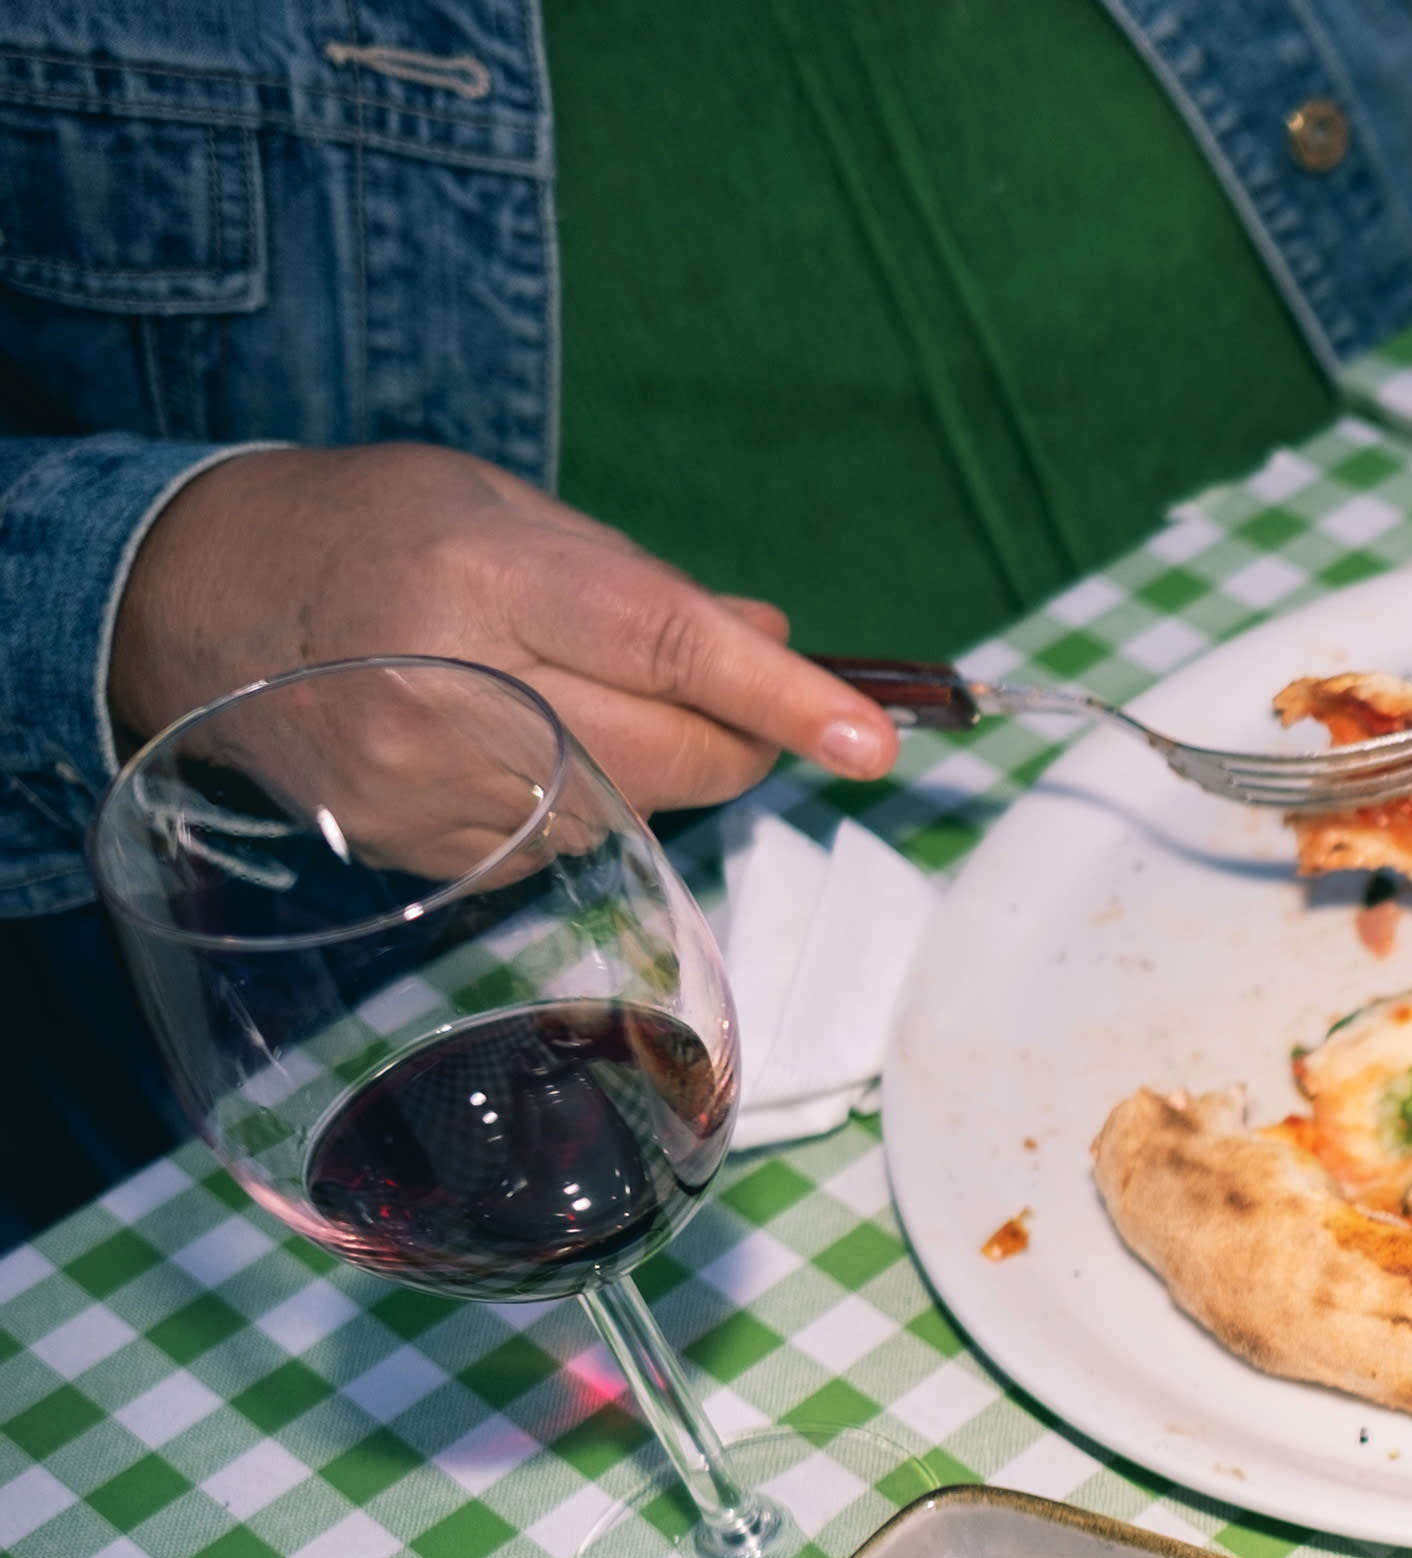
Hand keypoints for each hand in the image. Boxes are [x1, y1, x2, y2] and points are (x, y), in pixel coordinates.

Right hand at [111, 444, 893, 808]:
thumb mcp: (509, 509)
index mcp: (485, 577)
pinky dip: (583, 807)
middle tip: (744, 706)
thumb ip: (652, 585)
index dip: (779, 699)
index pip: (665, 645)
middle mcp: (454, 690)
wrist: (199, 600)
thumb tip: (781, 651)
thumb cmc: (373, 532)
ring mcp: (430, 787)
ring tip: (573, 697)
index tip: (872, 740)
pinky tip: (516, 748)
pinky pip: (566, 854)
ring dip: (654, 771)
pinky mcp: (420, 853)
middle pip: (674, 758)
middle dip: (741, 742)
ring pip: (633, 816)